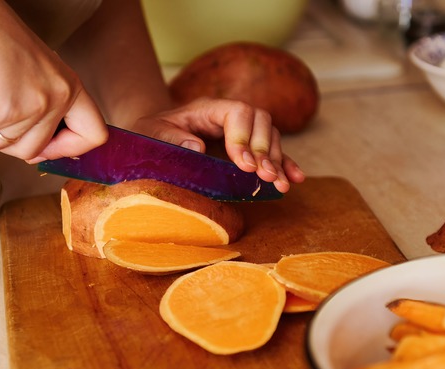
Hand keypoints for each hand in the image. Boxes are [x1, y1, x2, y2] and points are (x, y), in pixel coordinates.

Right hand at [0, 1, 107, 161]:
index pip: (94, 134)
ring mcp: (29, 107)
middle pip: (36, 150)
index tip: (49, 148)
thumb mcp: (37, 74)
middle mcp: (56, 98)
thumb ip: (46, 107)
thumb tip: (42, 150)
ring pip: (4, 147)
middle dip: (8, 142)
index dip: (69, 148)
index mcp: (69, 87)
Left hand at [130, 97, 304, 192]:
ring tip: (279, 185)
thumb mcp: (150, 134)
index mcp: (207, 108)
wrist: (152, 140)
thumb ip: (170, 138)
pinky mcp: (246, 149)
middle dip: (264, 150)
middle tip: (263, 176)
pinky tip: (295, 179)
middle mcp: (229, 116)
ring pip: (271, 136)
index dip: (244, 137)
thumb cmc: (150, 136)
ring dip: (277, 160)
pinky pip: (272, 152)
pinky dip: (285, 164)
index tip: (243, 164)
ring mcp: (241, 131)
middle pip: (261, 121)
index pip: (238, 112)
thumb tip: (197, 147)